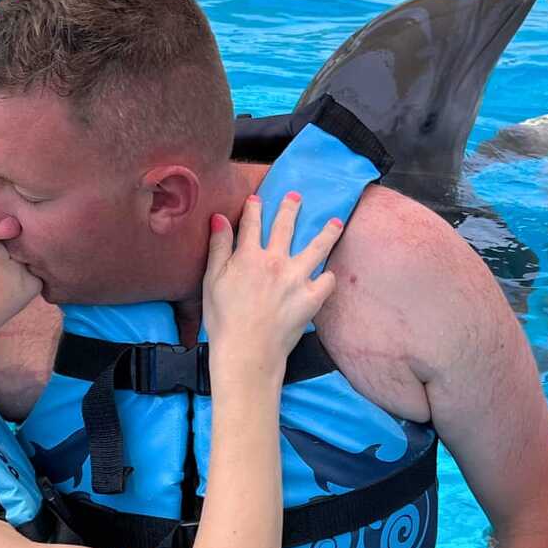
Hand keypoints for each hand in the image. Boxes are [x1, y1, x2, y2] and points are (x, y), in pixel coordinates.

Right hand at [202, 193, 341, 373]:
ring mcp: (297, 279)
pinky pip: (327, 281)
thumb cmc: (224, 320)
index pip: (252, 224)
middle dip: (290, 208)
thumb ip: (218, 247)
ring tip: (335, 223)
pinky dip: (327, 277)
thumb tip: (220, 218)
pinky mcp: (312, 298)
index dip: (254, 208)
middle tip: (296, 197)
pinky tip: (328, 274)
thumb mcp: (212, 281)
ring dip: (327, 232)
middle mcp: (276, 262)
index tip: (257, 199)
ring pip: (317, 247)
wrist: (247, 351)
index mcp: (249, 256)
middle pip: (285, 226)